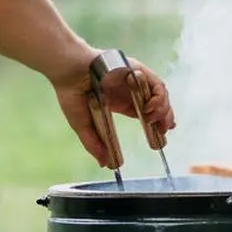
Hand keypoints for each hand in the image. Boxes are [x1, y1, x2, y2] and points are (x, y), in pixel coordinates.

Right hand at [52, 51, 176, 167]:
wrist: (67, 71)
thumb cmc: (71, 94)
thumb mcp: (83, 124)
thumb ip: (94, 143)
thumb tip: (105, 164)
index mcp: (120, 100)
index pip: (145, 112)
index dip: (155, 124)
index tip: (160, 137)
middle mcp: (130, 88)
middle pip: (155, 103)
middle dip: (164, 118)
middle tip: (164, 132)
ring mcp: (133, 78)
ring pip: (158, 93)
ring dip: (163, 109)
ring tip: (159, 123)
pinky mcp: (136, 68)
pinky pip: (155, 82)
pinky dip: (158, 96)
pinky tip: (151, 108)